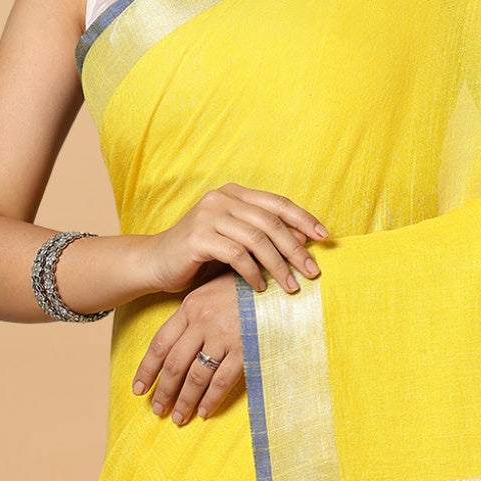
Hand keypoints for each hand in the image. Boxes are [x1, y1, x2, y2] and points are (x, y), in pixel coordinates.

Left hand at [132, 270, 244, 424]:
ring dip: (184, 400)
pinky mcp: (244, 348)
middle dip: (164, 391)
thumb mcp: (212, 291)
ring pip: (195, 376)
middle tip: (157, 409)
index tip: (139, 388)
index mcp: (190, 307)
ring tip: (178, 417)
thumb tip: (179, 342)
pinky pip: (221, 380)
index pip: (160, 343)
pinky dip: (210, 398)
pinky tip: (203, 412)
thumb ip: (195, 314)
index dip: (147, 369)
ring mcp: (222, 336)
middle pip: (175, 364)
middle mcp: (202, 322)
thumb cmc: (245, 286)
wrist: (277, 281)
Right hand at [144, 182, 327, 296]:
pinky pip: (236, 255)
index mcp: (234, 193)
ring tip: (291, 286)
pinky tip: (259, 287)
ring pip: (256, 239)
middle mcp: (222, 198)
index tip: (325, 237)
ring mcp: (208, 215)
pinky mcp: (198, 237)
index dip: (304, 218)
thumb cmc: (200, 254)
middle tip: (312, 272)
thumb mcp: (236, 241)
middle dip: (295, 249)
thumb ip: (264, 236)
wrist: (155, 263)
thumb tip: (304, 241)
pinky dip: (252, 273)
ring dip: (278, 265)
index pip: (278, 203)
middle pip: (271, 222)